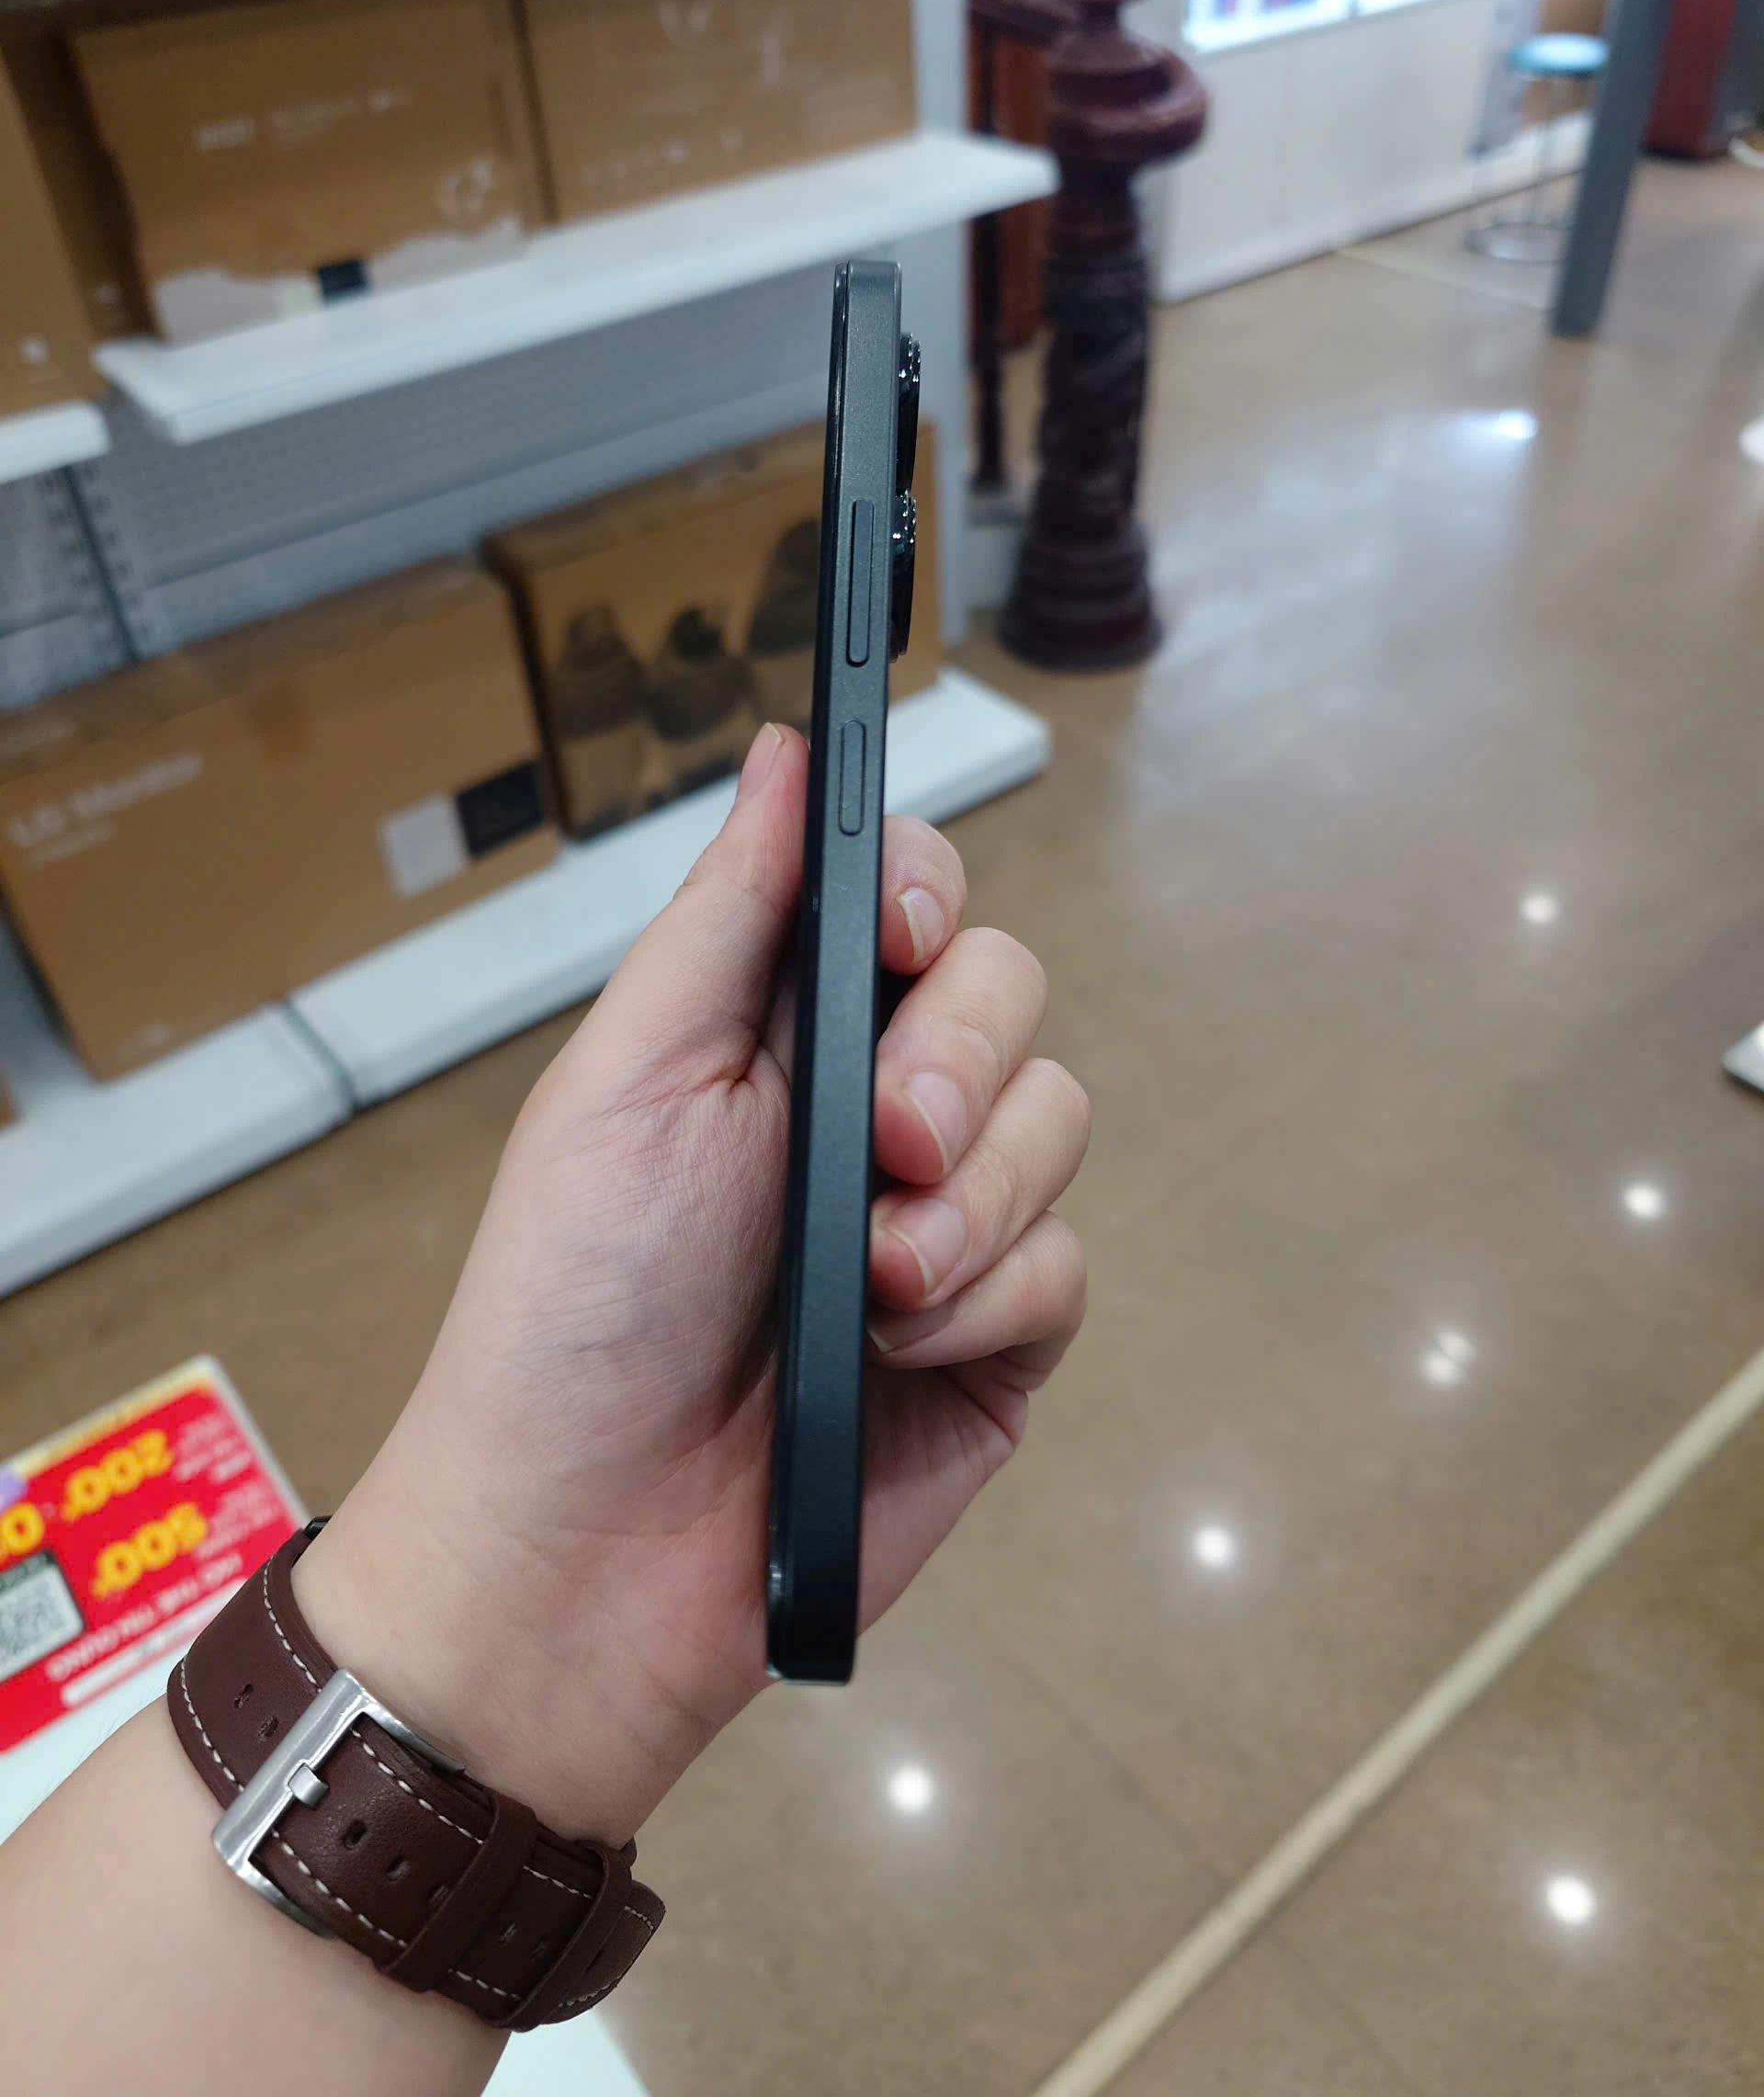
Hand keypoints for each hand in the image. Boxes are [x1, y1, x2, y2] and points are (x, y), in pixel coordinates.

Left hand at [298, 725, 1089, 1839]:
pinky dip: (984, 1306)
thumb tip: (786, 752)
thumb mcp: (629, 1082)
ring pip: (1057, 1124)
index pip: (911, 903)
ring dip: (971, 1200)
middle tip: (883, 1145)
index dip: (928, 899)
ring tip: (872, 1283)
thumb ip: (729, 917)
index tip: (901, 937)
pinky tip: (897, 1357)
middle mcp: (871, 1115)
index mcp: (776, 1036)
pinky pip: (1063, 1267)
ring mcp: (942, 1228)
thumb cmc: (570, 1312)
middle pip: (1009, 993)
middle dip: (958, 1063)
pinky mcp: (993, 1344)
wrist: (588, 1555)